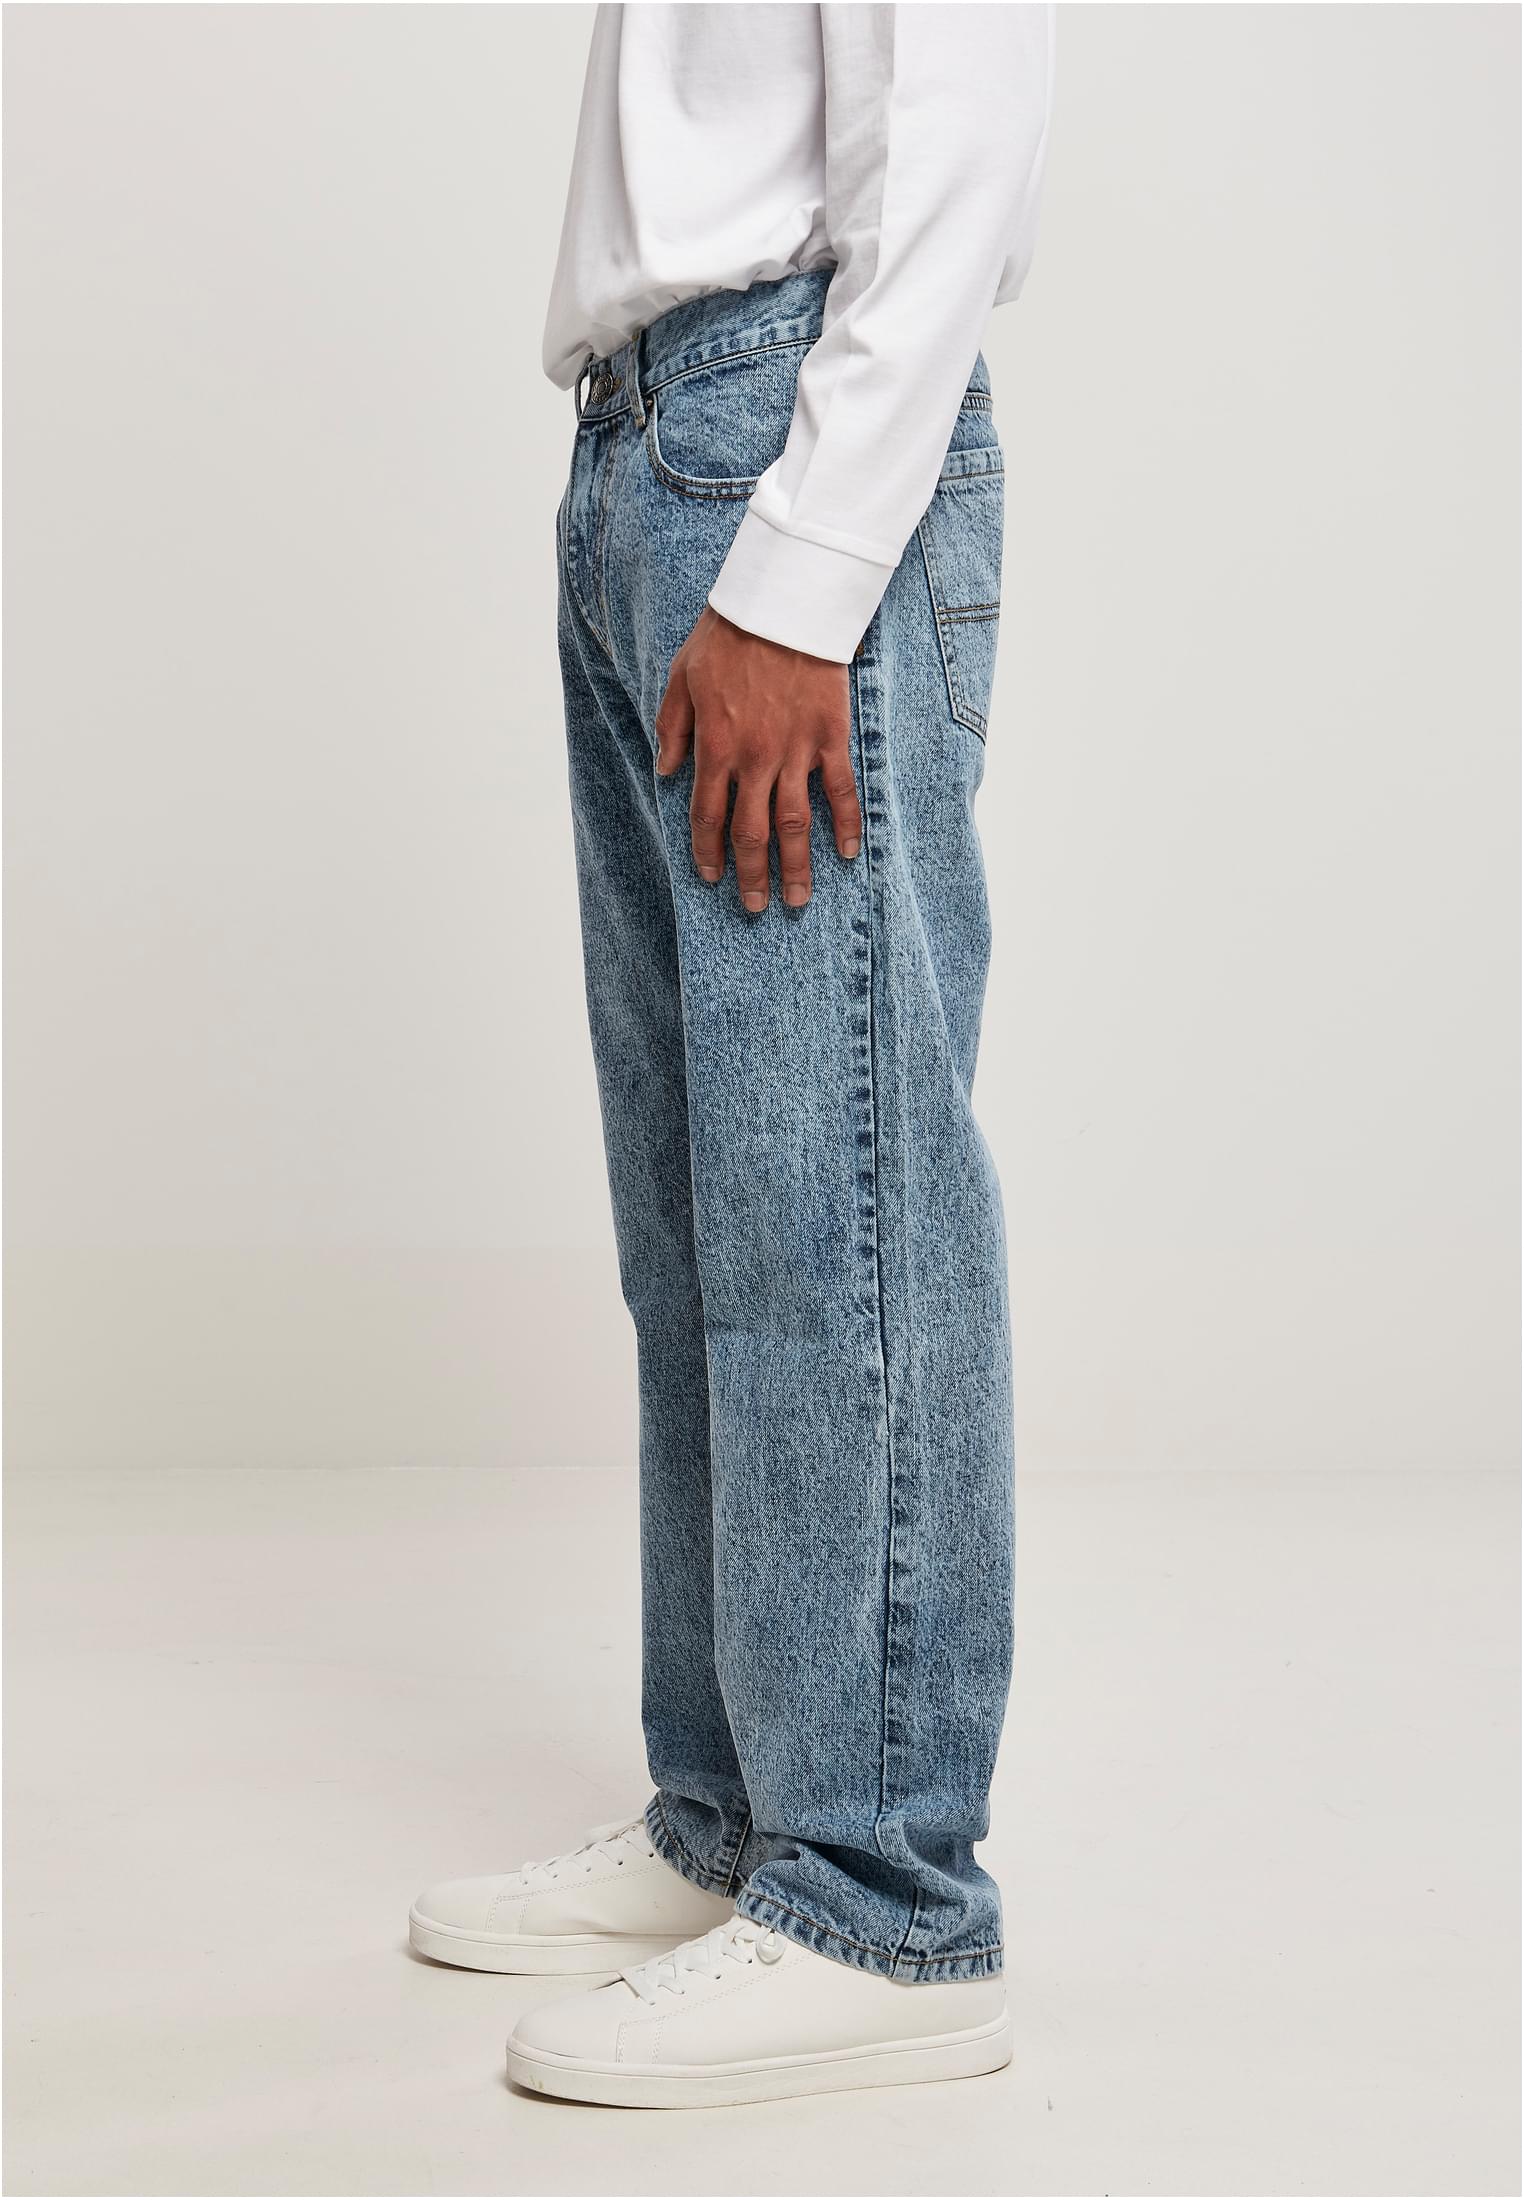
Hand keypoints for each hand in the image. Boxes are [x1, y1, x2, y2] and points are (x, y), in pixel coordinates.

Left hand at [654, 608, 862, 911]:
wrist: (782, 605)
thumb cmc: (727, 636)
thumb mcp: (680, 678)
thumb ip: (672, 728)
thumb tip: (665, 771)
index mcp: (715, 749)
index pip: (708, 816)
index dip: (708, 852)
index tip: (711, 877)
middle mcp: (755, 760)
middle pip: (751, 833)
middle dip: (751, 875)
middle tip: (756, 906)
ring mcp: (796, 752)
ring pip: (795, 824)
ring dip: (796, 867)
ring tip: (797, 899)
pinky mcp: (829, 738)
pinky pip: (840, 791)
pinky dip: (846, 825)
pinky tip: (847, 855)